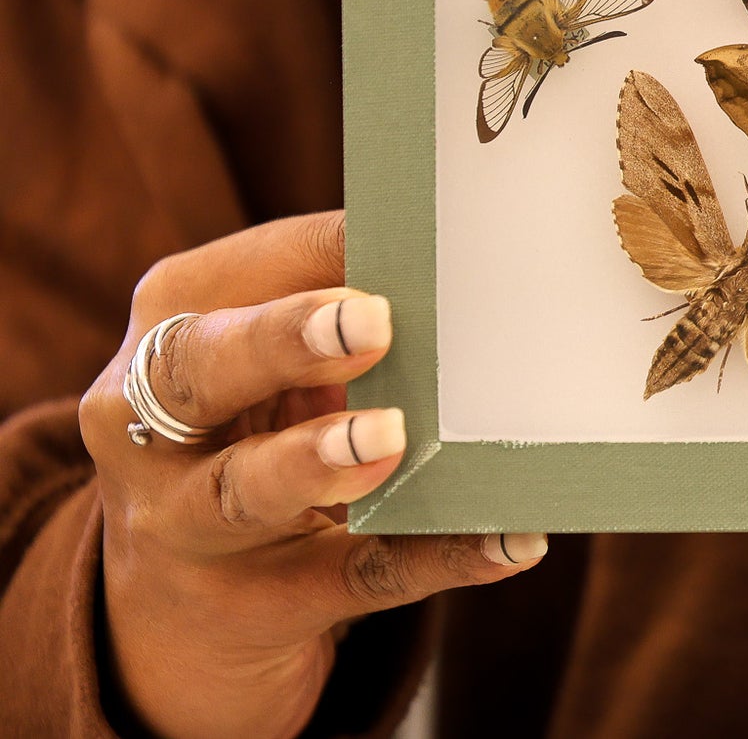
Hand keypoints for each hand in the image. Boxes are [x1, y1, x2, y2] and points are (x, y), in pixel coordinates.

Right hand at [78, 212, 545, 738]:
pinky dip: (435, 557)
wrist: (179, 598)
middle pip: (199, 373)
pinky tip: (507, 540)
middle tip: (373, 323)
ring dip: (320, 462)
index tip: (397, 233)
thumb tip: (477, 261)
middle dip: (282, 342)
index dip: (316, 255)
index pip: (238, 276)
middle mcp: (149, 425)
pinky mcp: (249, 605)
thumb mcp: (268, 359)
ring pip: (246, 490)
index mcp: (169, 326)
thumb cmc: (258, 425)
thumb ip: (340, 310)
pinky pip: (351, 576)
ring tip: (393, 438)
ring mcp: (185, 525)